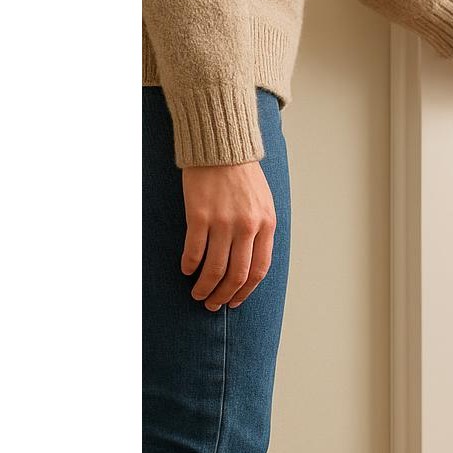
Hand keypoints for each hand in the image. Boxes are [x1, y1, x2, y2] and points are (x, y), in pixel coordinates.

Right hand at [180, 162, 276, 310]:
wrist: (222, 148)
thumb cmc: (243, 177)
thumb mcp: (265, 204)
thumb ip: (261, 232)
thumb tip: (251, 262)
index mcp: (267, 225)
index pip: (259, 270)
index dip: (246, 290)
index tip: (235, 301)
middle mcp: (247, 227)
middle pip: (237, 274)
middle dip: (224, 295)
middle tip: (213, 305)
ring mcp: (223, 222)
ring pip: (215, 267)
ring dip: (205, 286)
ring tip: (197, 294)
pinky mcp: (199, 214)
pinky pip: (194, 249)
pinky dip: (189, 264)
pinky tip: (186, 271)